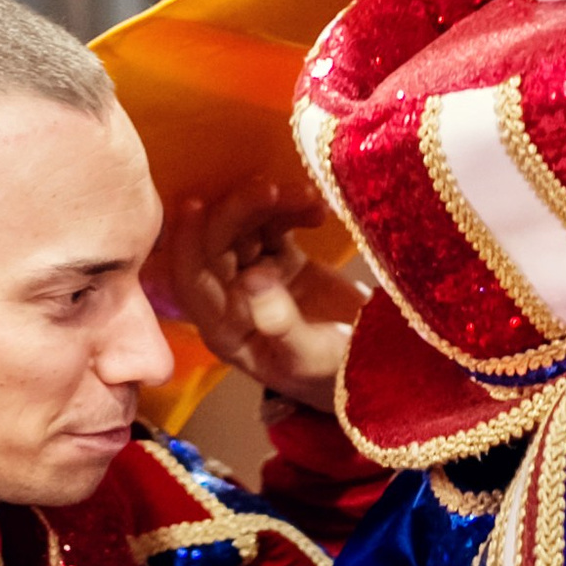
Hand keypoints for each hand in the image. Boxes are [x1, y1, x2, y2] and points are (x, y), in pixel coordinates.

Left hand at [156, 179, 363, 413]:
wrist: (377, 367)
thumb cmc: (337, 375)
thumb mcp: (311, 356)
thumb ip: (281, 323)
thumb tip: (252, 279)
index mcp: (225, 329)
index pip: (192, 279)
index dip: (188, 241)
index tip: (198, 204)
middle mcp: (230, 300)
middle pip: (217, 242)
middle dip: (240, 209)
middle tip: (276, 190)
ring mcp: (254, 277)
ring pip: (244, 225)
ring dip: (269, 203)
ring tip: (307, 196)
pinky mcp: (279, 261)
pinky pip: (273, 223)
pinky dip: (291, 209)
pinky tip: (319, 210)